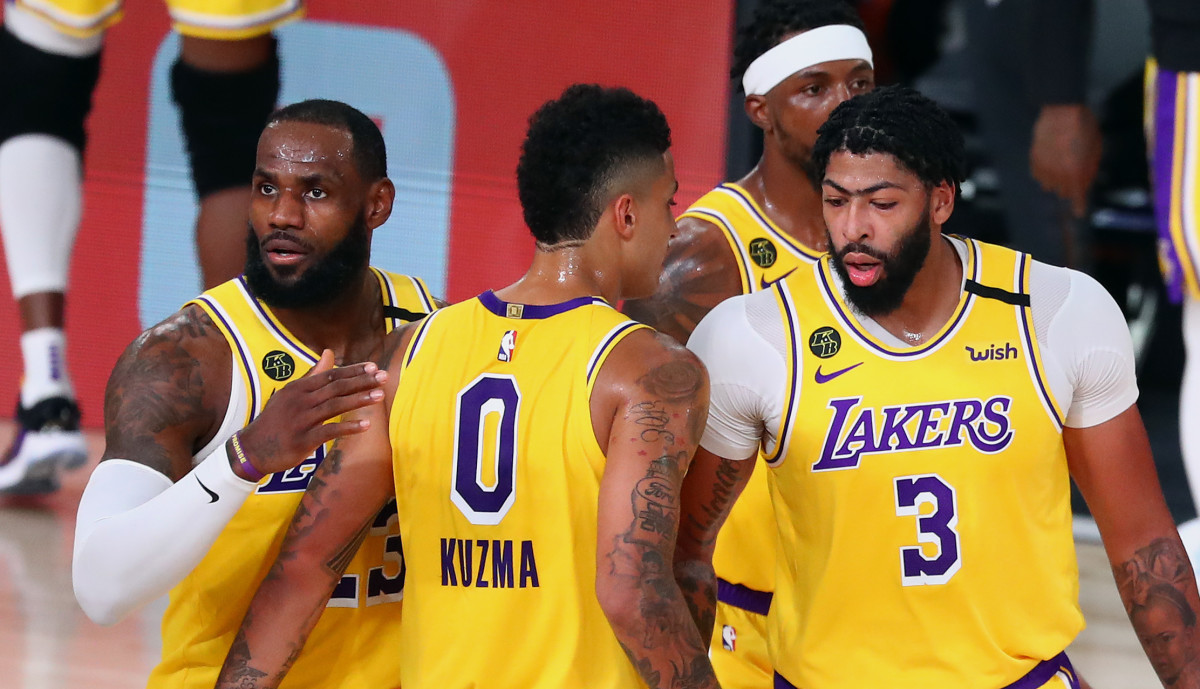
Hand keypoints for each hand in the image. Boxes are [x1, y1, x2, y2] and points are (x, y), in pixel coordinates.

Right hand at [232, 349, 385, 477]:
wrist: (251, 449)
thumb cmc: (275, 420)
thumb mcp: (290, 394)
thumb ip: (312, 375)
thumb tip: (329, 353)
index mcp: (298, 388)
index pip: (330, 375)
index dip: (353, 371)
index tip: (374, 367)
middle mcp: (300, 400)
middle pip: (336, 387)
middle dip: (362, 381)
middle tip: (385, 377)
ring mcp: (301, 420)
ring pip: (335, 406)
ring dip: (359, 400)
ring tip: (380, 396)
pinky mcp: (303, 440)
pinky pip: (329, 431)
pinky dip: (348, 428)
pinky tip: (366, 425)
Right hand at [1030, 104, 1102, 217]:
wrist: (1062, 110)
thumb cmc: (1084, 128)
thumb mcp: (1094, 149)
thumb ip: (1088, 168)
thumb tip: (1082, 182)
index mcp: (1077, 173)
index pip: (1077, 198)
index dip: (1078, 207)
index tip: (1079, 214)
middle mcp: (1059, 175)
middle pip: (1064, 192)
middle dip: (1070, 187)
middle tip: (1074, 172)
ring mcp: (1044, 169)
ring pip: (1049, 185)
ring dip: (1056, 180)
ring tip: (1061, 165)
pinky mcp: (1034, 160)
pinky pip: (1038, 175)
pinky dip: (1044, 172)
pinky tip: (1050, 160)